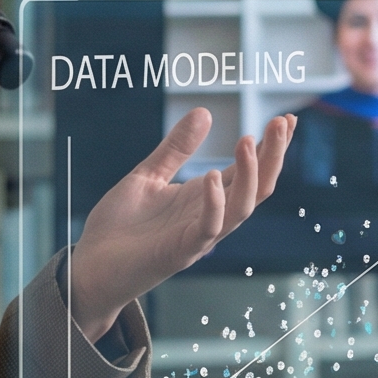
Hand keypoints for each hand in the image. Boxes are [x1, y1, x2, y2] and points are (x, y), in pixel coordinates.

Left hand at [64, 108, 295, 341]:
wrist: (90, 265)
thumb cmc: (119, 227)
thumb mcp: (148, 176)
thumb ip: (175, 149)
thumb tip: (205, 112)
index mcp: (204, 198)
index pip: (248, 171)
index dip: (269, 147)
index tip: (286, 118)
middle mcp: (209, 217)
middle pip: (257, 188)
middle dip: (273, 156)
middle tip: (283, 122)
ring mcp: (197, 237)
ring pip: (241, 209)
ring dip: (249, 175)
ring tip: (248, 141)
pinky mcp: (179, 252)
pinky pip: (208, 229)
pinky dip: (214, 204)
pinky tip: (211, 177)